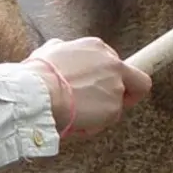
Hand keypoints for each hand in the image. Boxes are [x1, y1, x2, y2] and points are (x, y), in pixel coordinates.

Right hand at [24, 37, 152, 136]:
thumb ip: (63, 50)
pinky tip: (74, 123)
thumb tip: (61, 50)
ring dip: (98, 112)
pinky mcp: (113, 108)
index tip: (100, 86)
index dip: (109, 77)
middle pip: (136, 81)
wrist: (36, 94)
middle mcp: (113, 64)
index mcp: (97, 48)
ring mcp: (116, 86)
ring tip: (74, 116)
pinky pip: (106, 121)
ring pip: (115, 104)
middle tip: (104, 105)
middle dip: (125, 94)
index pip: (116, 62)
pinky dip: (92, 125)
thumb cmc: (36, 75)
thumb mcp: (49, 51)